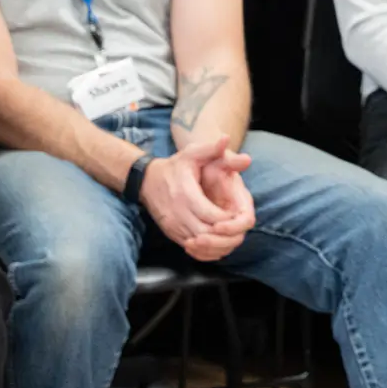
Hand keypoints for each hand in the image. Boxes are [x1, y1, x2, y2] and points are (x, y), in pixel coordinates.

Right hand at [141, 135, 255, 254]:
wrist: (147, 181)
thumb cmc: (176, 166)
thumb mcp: (192, 153)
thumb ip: (211, 148)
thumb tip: (226, 138)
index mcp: (186, 194)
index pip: (210, 215)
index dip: (227, 219)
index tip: (237, 214)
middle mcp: (178, 213)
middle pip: (205, 234)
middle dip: (224, 235)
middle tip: (238, 229)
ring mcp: (173, 225)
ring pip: (198, 244)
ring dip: (217, 244)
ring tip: (231, 236)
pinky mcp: (171, 233)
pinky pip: (190, 248)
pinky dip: (206, 249)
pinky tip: (218, 243)